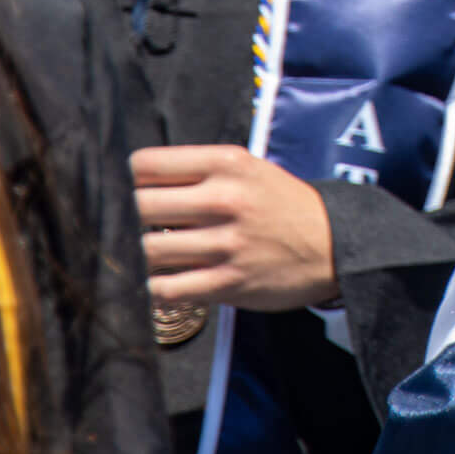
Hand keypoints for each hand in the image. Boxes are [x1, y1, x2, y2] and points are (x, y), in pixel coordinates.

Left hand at [132, 144, 338, 313]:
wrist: (335, 244)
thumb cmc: (282, 204)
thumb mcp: (247, 169)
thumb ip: (197, 172)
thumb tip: (134, 187)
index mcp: (226, 164)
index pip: (147, 165)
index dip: (124, 179)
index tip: (121, 191)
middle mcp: (224, 200)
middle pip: (139, 206)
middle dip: (122, 217)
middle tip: (120, 226)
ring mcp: (226, 244)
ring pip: (148, 251)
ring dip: (134, 256)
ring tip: (136, 255)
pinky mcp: (228, 283)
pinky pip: (167, 289)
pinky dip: (151, 289)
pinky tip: (152, 283)